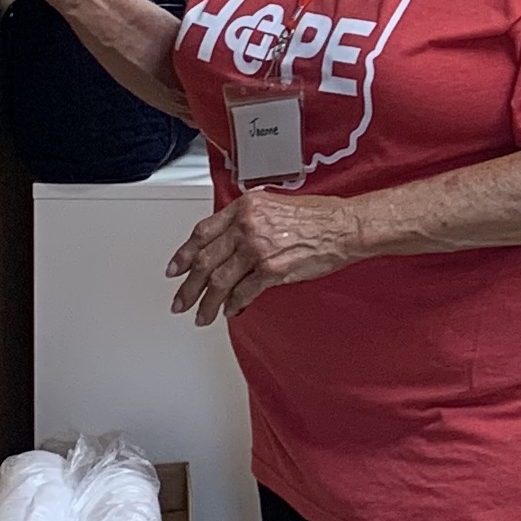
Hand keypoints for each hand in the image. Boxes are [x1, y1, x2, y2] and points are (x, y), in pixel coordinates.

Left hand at [167, 190, 366, 324]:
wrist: (345, 226)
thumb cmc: (319, 216)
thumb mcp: (273, 205)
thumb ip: (247, 219)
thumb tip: (227, 241)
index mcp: (244, 208)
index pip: (202, 233)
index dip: (184, 255)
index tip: (176, 269)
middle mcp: (247, 227)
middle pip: (205, 261)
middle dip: (189, 287)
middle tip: (180, 301)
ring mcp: (258, 249)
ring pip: (220, 281)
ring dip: (207, 303)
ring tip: (201, 315)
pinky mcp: (273, 270)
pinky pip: (244, 292)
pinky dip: (234, 304)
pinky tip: (231, 310)